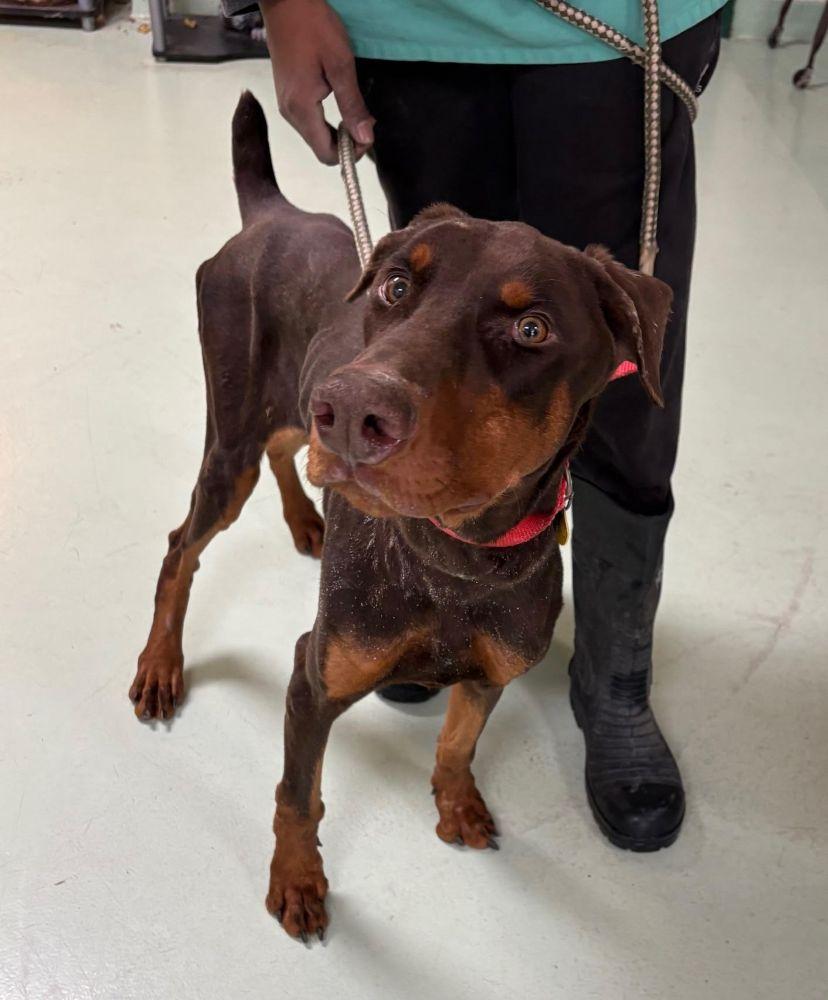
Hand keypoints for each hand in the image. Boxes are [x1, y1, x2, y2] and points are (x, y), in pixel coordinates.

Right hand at [261, 0, 374, 164]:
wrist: (286, 1)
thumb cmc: (313, 26)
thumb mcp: (341, 65)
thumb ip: (352, 105)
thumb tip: (364, 138)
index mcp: (301, 108)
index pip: (326, 154)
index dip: (350, 153)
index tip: (366, 134)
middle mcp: (289, 112)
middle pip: (320, 148)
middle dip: (345, 143)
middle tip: (365, 120)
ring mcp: (286, 104)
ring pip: (314, 135)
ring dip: (336, 131)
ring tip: (354, 109)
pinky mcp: (287, 95)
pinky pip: (308, 121)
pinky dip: (326, 120)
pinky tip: (338, 100)